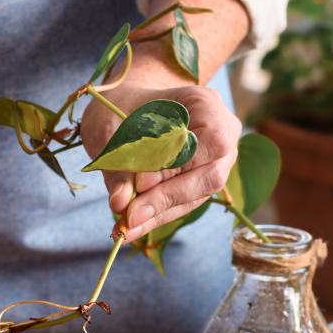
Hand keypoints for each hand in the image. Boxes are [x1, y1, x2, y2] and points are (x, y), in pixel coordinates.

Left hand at [80, 81, 240, 242]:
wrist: (125, 108)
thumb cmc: (119, 107)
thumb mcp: (111, 127)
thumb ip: (119, 163)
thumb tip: (121, 202)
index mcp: (205, 104)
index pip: (210, 141)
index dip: (179, 165)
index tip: (142, 183)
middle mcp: (222, 133)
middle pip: (210, 175)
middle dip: (167, 198)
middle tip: (129, 215)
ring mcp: (215, 161)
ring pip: (196, 195)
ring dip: (158, 213)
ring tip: (124, 227)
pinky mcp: (199, 183)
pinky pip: (182, 204)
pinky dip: (154, 216)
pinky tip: (129, 228)